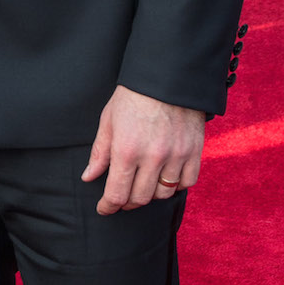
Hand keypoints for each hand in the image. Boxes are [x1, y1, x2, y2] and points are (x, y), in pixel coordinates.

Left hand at [82, 85, 203, 215]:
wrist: (168, 76)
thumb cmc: (133, 96)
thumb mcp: (108, 121)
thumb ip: (100, 152)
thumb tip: (88, 177)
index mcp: (126, 150)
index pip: (116, 194)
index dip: (108, 207)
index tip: (104, 208)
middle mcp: (153, 157)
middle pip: (140, 198)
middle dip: (127, 203)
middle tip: (121, 198)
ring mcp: (176, 155)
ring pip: (164, 193)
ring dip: (151, 194)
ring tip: (142, 185)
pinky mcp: (194, 151)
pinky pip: (187, 182)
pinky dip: (176, 185)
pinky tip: (166, 177)